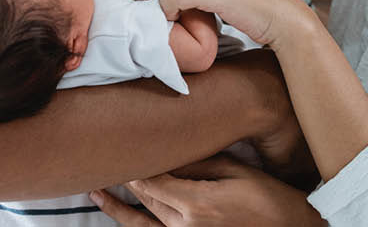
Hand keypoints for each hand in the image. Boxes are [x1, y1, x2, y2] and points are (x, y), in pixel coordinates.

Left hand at [89, 155, 325, 226]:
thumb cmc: (270, 199)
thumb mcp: (236, 172)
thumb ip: (199, 163)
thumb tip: (169, 150)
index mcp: (197, 205)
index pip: (151, 183)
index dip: (132, 167)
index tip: (118, 149)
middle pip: (145, 202)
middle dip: (124, 182)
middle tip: (102, 162)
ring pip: (144, 224)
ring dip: (119, 210)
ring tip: (97, 195)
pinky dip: (139, 225)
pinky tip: (126, 216)